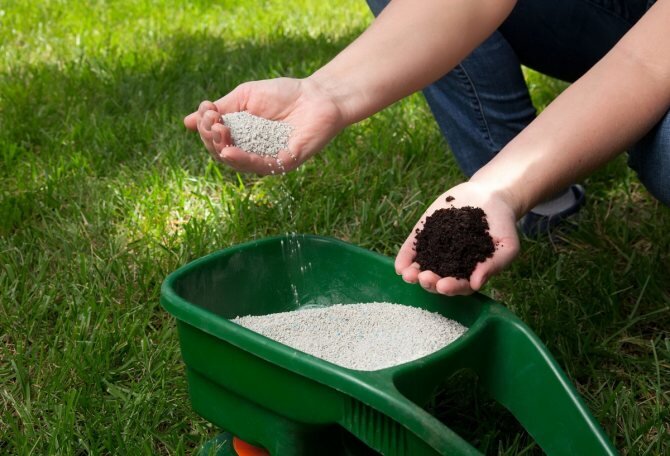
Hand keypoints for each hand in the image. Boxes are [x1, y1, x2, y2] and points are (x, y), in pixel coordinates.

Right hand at [184, 77, 345, 174]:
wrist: (318, 95)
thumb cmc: (284, 93)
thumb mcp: (245, 97)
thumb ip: (221, 109)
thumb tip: (187, 121)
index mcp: (241, 136)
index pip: (215, 139)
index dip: (206, 126)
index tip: (207, 109)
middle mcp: (252, 151)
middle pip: (221, 153)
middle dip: (211, 137)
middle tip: (212, 121)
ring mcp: (268, 159)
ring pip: (237, 163)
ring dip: (222, 148)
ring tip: (217, 133)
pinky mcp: (284, 163)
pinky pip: (260, 166)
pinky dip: (242, 160)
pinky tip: (229, 150)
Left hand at [396, 182, 519, 295]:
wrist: (490, 196)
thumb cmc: (502, 225)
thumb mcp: (506, 246)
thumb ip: (493, 265)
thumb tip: (476, 284)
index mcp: (470, 273)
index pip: (459, 285)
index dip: (451, 287)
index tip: (444, 286)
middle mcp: (450, 265)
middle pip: (437, 280)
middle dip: (429, 282)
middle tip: (424, 278)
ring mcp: (436, 250)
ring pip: (422, 267)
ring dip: (413, 275)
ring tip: (408, 275)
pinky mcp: (424, 234)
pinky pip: (412, 249)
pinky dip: (405, 258)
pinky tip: (399, 266)